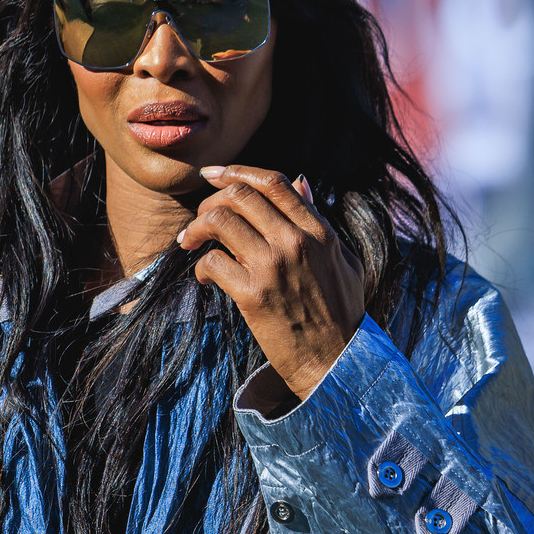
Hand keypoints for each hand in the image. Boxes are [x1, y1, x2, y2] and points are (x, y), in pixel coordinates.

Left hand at [177, 166, 366, 402]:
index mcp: (317, 231)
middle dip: (211, 201)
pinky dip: (201, 266)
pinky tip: (205, 278)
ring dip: (197, 228)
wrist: (334, 361)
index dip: (237, 172)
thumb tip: (300, 182)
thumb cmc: (340, 313)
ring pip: (219, 222)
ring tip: (192, 243)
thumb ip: (319, 220)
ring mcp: (273, 267)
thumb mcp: (341, 258)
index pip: (272, 182)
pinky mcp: (253, 295)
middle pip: (239, 196)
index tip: (214, 175)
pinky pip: (212, 262)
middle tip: (201, 220)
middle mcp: (295, 242)